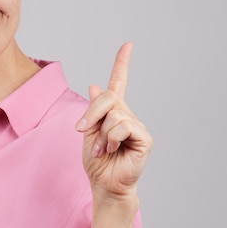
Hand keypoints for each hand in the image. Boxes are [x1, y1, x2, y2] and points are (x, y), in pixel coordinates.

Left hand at [76, 42, 151, 198]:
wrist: (104, 183)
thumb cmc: (96, 160)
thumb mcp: (88, 131)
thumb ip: (92, 110)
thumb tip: (94, 85)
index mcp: (113, 110)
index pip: (119, 82)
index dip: (122, 63)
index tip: (128, 44)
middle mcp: (127, 114)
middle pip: (108, 97)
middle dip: (91, 113)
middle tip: (82, 131)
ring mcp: (137, 126)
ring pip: (114, 114)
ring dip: (100, 134)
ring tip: (103, 148)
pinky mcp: (144, 138)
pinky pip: (123, 126)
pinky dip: (111, 138)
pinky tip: (112, 150)